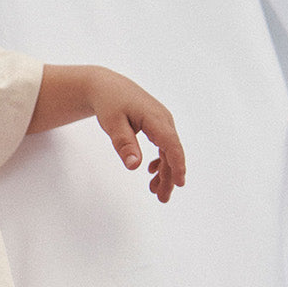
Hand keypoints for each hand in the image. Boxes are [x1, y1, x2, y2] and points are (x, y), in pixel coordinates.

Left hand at [90, 70, 185, 202]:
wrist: (107, 87)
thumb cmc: (110, 103)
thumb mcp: (113, 124)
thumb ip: (124, 144)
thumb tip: (134, 166)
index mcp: (155, 118)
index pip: (171, 144)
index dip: (177, 164)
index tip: (180, 182)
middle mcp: (164, 120)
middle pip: (172, 152)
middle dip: (170, 177)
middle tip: (162, 199)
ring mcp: (162, 122)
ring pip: (169, 151)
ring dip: (164, 172)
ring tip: (155, 192)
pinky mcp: (157, 125)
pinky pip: (164, 146)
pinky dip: (160, 161)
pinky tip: (152, 173)